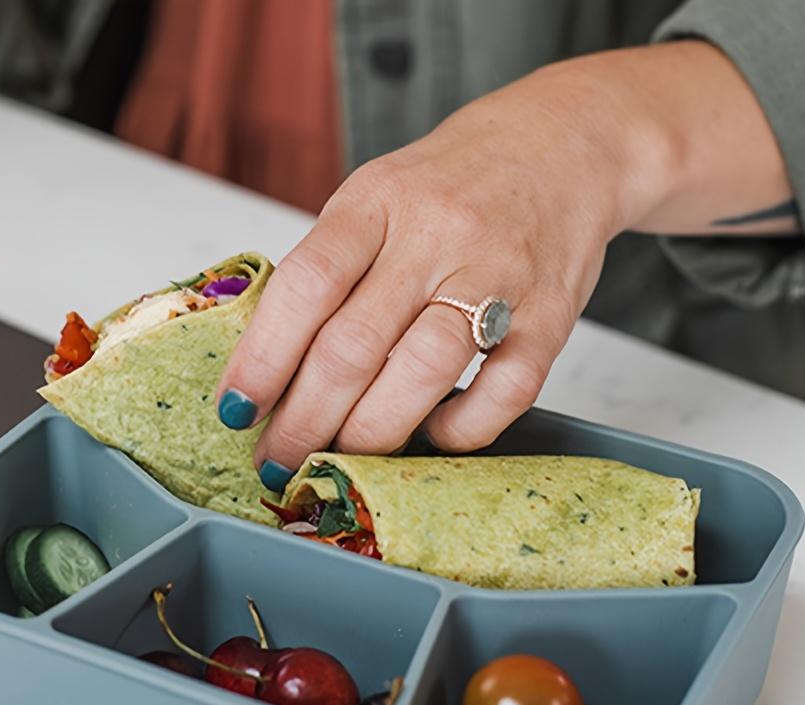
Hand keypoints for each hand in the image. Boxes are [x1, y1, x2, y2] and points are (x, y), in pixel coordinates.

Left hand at [217, 43, 792, 490]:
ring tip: (339, 459)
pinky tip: (431, 433)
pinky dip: (460, 429)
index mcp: (378, 199)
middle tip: (277, 460)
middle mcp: (438, 234)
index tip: (235, 409)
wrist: (569, 144)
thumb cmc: (454, 184)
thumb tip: (272, 368)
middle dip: (304, 419)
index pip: (307, 284)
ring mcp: (499, 276)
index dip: (263, 357)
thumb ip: (331, 268)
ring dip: (371, 433)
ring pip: (424, 371)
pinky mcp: (551, 317)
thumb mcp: (377, 195)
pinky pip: (504, 392)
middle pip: (356, 343)